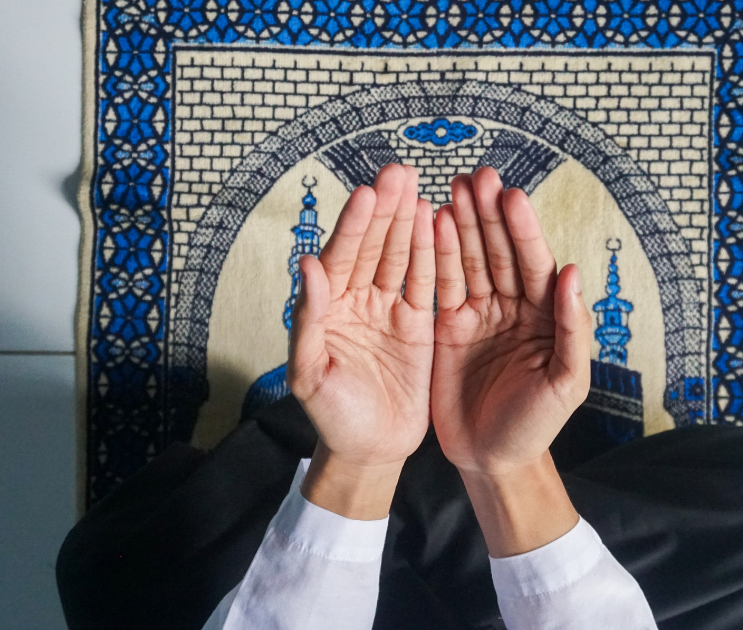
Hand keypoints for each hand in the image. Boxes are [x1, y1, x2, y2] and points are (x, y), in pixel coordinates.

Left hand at [286, 164, 434, 518]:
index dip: (356, 225)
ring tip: (420, 184)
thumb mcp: (312, 375)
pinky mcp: (418, 325)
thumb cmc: (332, 418)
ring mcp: (388, 310)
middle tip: (400, 171)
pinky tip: (437, 221)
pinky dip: (430, 253)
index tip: (370, 193)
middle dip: (386, 209)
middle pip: (373, 246)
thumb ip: (309, 320)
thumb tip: (305, 264)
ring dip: (409, 221)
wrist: (370, 452)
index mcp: (329, 309)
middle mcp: (357, 301)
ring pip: (399, 256)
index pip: (342, 257)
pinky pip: (425, 283)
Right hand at [431, 167, 589, 555]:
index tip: (511, 197)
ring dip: (462, 224)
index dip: (523, 230)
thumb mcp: (565, 385)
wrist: (493, 461)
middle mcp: (512, 307)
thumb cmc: (536, 426)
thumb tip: (572, 274)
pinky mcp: (448, 328)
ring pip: (470, 260)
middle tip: (477, 176)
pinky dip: (435, 255)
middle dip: (489, 214)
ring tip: (451, 187)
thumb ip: (572, 330)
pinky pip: (440, 285)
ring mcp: (478, 314)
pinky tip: (428, 224)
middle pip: (500, 252)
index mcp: (544, 316)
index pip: (534, 264)